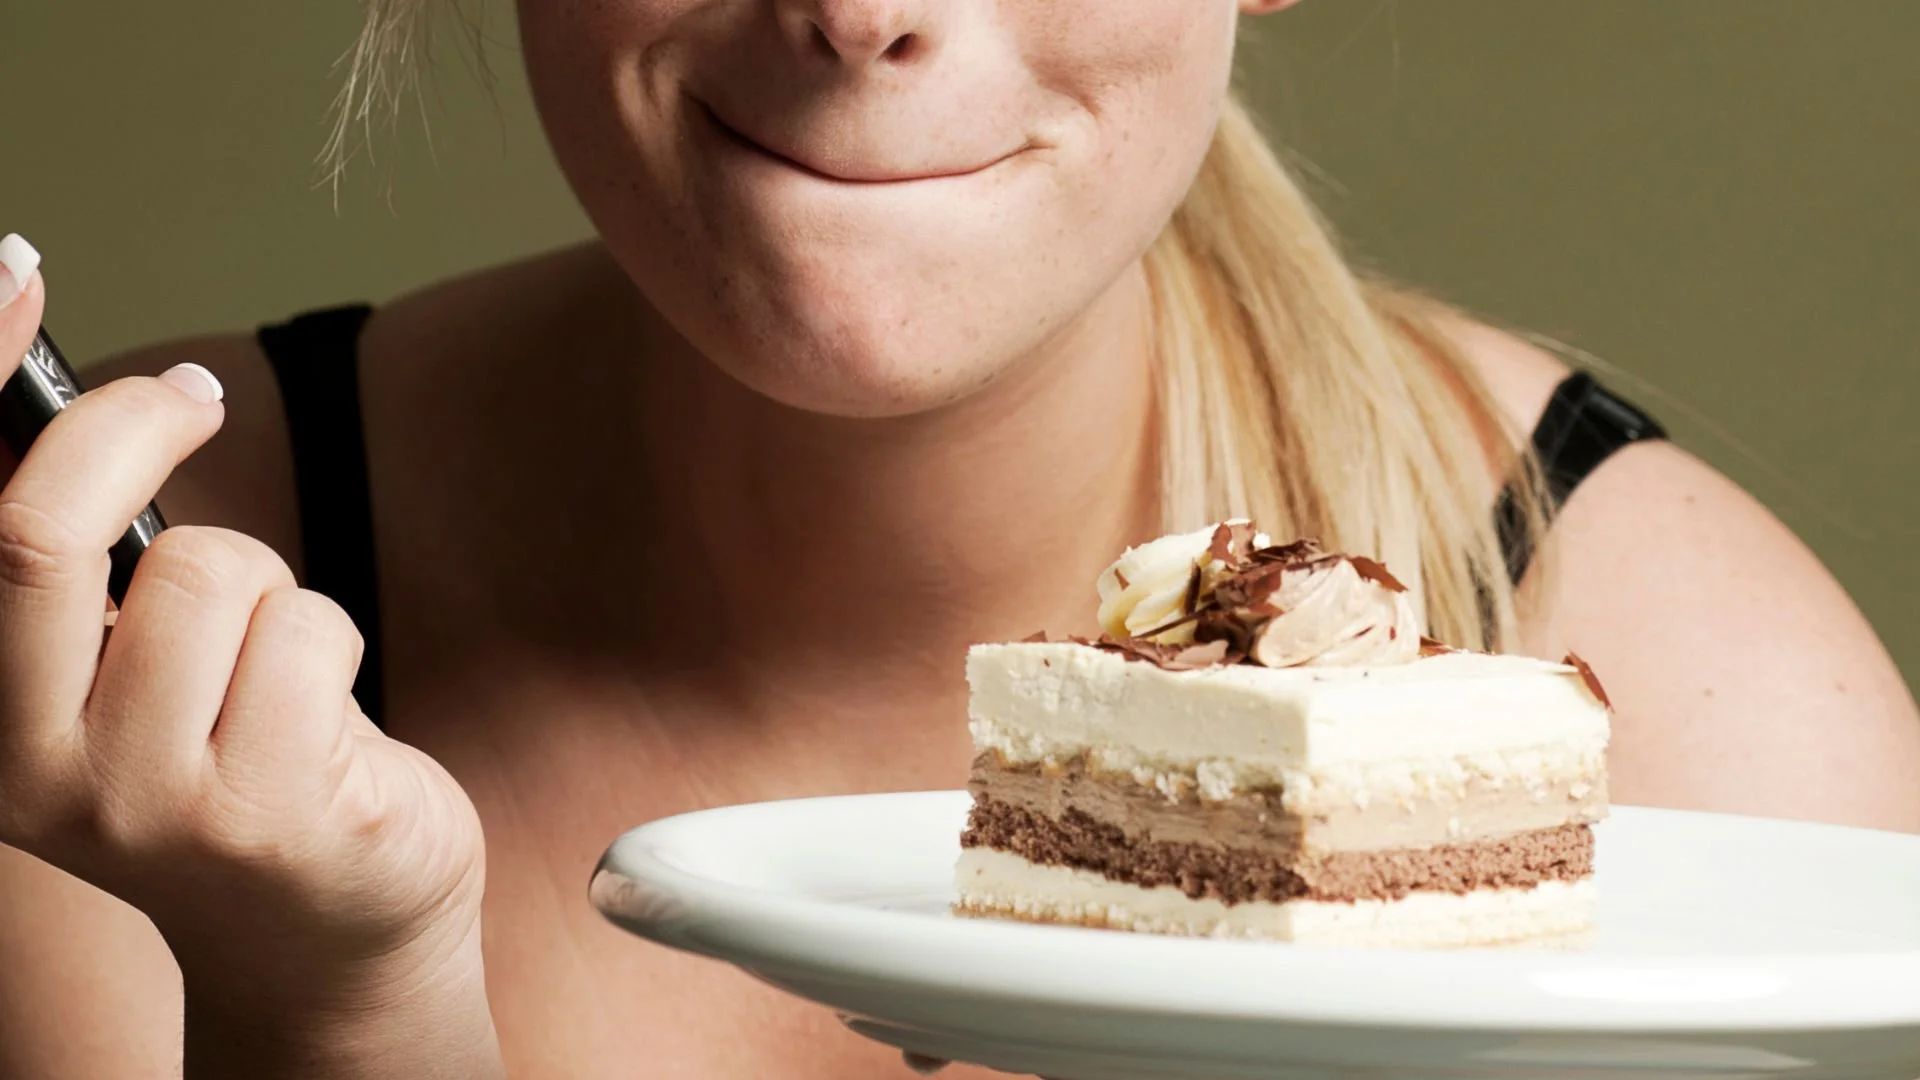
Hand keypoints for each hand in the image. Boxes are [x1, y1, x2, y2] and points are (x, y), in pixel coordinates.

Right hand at [0, 241, 496, 1075]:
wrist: (324, 937)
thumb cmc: (234, 773)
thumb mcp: (132, 677)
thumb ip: (94, 576)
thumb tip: (95, 409)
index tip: (13, 266)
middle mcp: (36, 766)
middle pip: (45, 533)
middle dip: (134, 431)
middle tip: (192, 405)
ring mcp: (149, 800)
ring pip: (217, 571)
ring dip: (271, 587)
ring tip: (275, 669)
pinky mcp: (269, 811)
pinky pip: (312, 631)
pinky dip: (333, 643)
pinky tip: (324, 725)